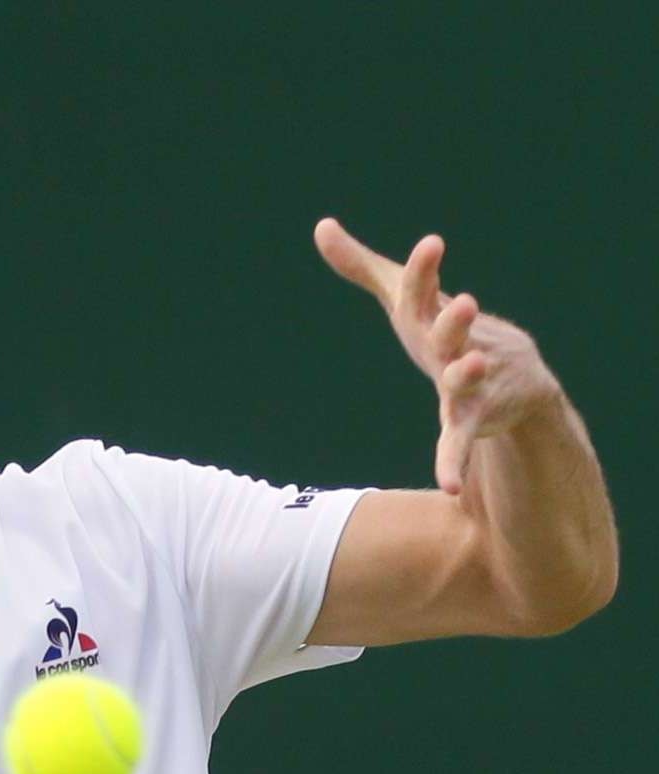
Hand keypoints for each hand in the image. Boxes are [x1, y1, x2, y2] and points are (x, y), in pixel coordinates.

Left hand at [314, 219, 561, 494]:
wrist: (514, 378)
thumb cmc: (446, 332)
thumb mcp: (403, 301)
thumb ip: (363, 267)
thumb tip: (322, 226)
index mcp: (433, 317)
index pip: (424, 291)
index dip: (425, 270)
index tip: (432, 244)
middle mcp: (455, 345)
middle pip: (451, 332)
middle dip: (455, 319)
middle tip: (463, 302)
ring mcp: (468, 383)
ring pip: (464, 381)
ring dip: (465, 374)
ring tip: (468, 366)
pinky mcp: (471, 421)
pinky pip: (456, 443)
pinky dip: (451, 461)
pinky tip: (447, 485)